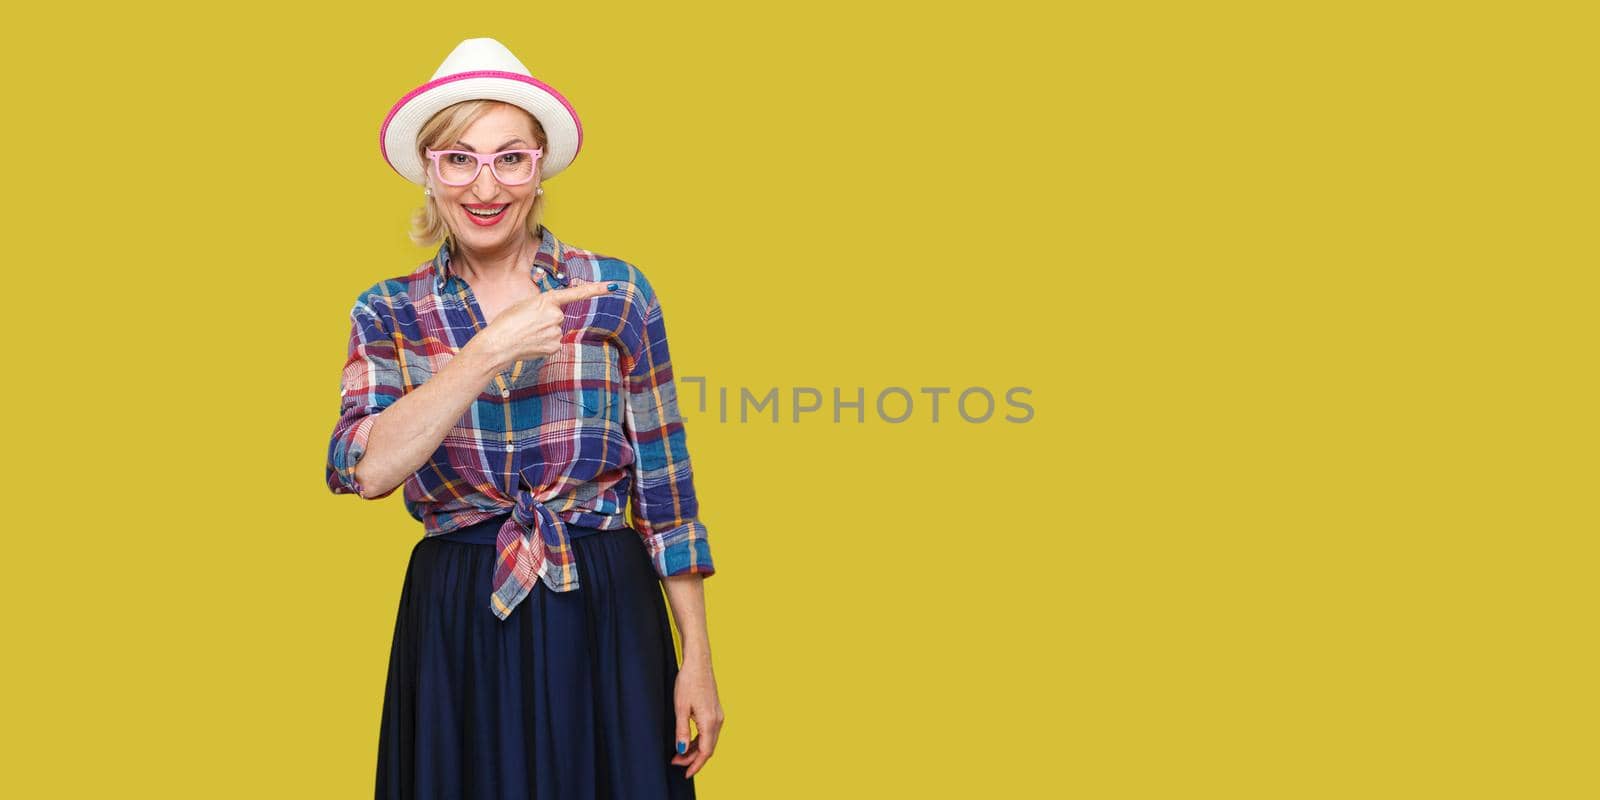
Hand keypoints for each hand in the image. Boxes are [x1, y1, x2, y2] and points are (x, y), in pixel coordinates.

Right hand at [479, 278, 617, 370]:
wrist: (498, 343)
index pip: (576, 293)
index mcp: (547, 300)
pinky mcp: (555, 347)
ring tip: (527, 333)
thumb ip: (543, 306)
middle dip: (546, 319)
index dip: (596, 289)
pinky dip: (543, 343)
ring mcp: (557, 332)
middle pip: (558, 315)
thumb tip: (554, 315)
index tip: (613, 286)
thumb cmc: (507, 321)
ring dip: (544, 332)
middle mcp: (556, 315)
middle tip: (528, 323)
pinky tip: (531, 343)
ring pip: (555, 330)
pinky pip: (553, 342)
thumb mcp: (525, 305)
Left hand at [670, 657, 723, 778]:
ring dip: (695, 749)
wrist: (698, 663)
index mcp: (709, 722)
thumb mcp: (680, 708)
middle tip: (675, 762)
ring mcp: (718, 716)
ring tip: (679, 753)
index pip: (705, 752)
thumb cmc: (688, 682)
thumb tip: (681, 750)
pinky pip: (709, 732)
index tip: (685, 773)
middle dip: (693, 759)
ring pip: (709, 741)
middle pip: (708, 748)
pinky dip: (699, 740)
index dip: (695, 765)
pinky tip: (687, 740)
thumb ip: (681, 731)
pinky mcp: (715, 711)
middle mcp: (718, 721)